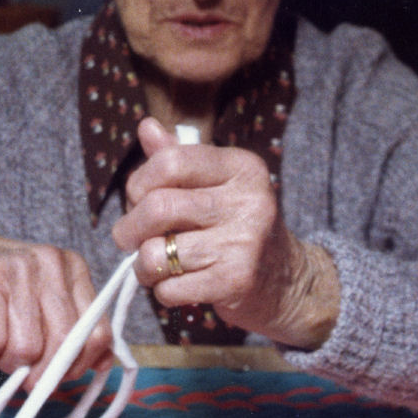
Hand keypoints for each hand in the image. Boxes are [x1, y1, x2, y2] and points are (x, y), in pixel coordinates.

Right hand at [0, 226, 108, 386]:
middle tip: (26, 378)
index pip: (97, 332)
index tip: (59, 375)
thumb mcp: (46, 300)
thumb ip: (75, 329)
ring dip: (10, 363)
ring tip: (1, 352)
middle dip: (43, 373)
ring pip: (28, 347)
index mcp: (74, 269)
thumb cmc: (3, 287)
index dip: (80, 365)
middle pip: (64, 342)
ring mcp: (18, 267)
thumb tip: (102, 364)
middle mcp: (51, 262)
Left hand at [111, 117, 338, 348]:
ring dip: (143, 266)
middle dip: (129, 228)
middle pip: (157, 207)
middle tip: (129, 238)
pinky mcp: (236, 281)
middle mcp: (248, 200)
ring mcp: (244, 242)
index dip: (139, 182)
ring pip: (156, 253)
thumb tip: (146, 126)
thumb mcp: (216, 184)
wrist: (288, 281)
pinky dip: (162, 291)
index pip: (170, 162)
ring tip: (153, 266)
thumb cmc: (238, 227)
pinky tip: (178, 285)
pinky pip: (169, 288)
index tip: (136, 199)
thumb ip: (179, 158)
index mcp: (241, 167)